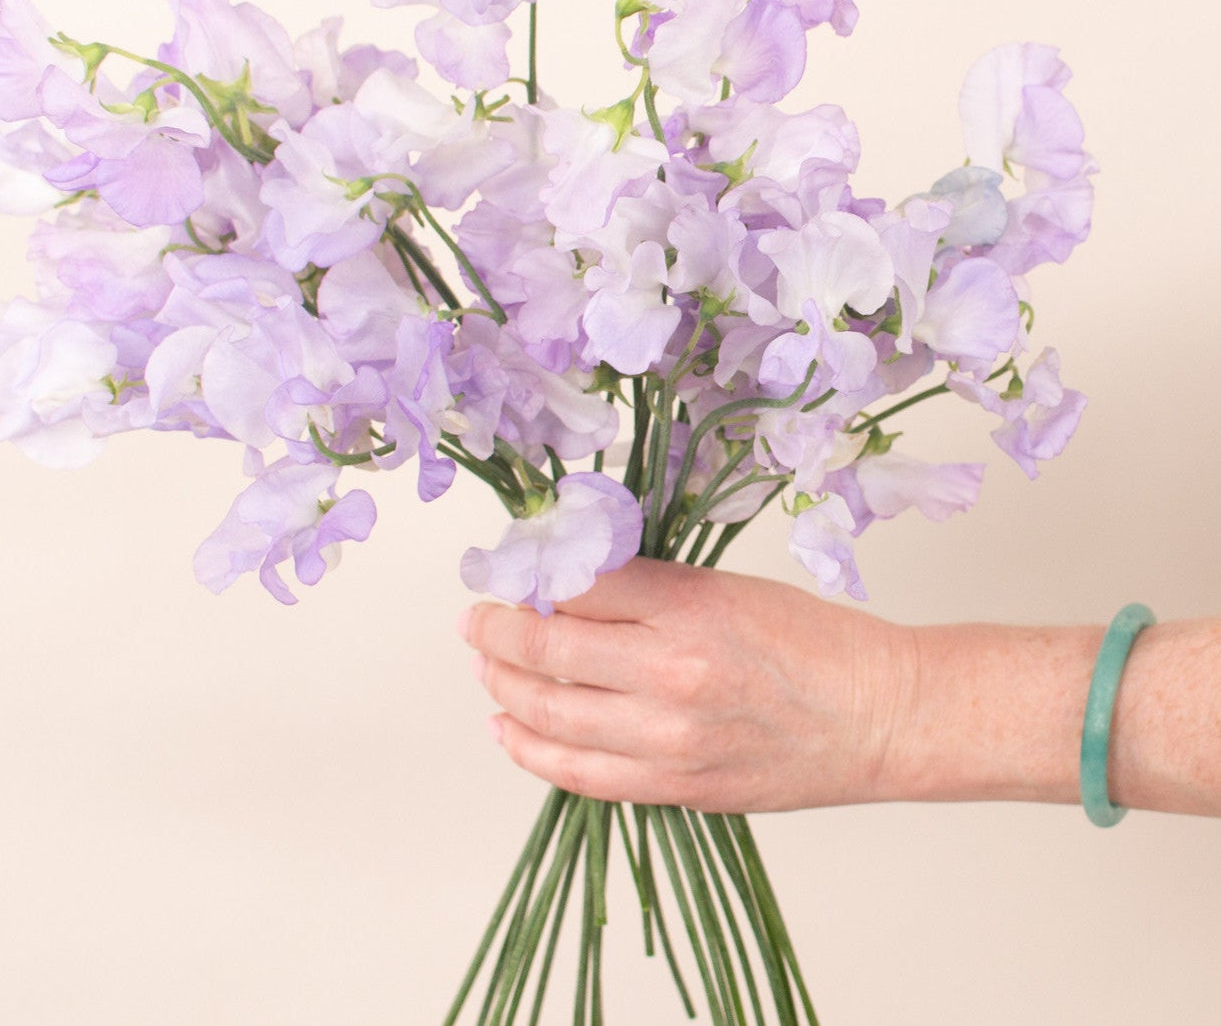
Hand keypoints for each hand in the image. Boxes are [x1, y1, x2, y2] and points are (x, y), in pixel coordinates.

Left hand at [458, 556, 912, 812]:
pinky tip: (507, 729)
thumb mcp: (730, 587)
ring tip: (484, 668)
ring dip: (502, 686)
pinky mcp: (676, 788)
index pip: (576, 582)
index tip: (510, 569)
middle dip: (496, 629)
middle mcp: (672, 673)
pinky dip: (530, 750)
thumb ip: (648, 588)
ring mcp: (670, 740)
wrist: (880, 718)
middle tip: (477, 617)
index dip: (529, 574)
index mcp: (690, 606)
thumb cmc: (816, 644)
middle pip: (547, 647)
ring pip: (549, 713)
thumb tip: (569, 582)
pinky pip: (578, 774)